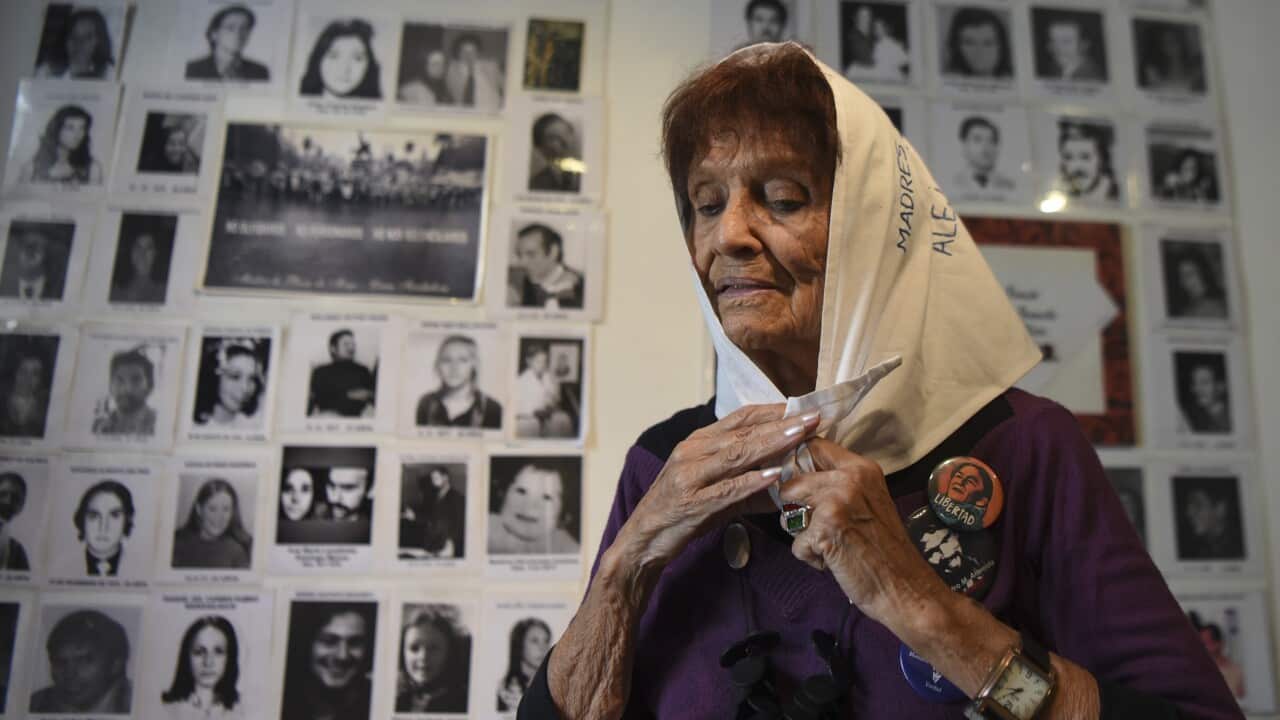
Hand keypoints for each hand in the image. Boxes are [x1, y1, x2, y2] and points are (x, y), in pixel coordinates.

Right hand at [615, 404, 820, 572]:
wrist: (643, 540)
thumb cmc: (681, 513)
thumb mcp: (716, 492)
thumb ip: (749, 485)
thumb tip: (787, 481)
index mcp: (699, 442)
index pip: (741, 417)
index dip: (773, 411)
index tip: (803, 406)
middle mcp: (693, 451)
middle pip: (744, 432)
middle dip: (781, 423)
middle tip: (813, 416)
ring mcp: (690, 475)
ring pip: (737, 454)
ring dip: (772, 443)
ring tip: (800, 435)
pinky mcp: (691, 501)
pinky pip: (726, 488)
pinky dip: (751, 481)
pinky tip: (774, 475)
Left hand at [778, 438, 949, 626]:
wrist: (905, 588)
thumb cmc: (885, 550)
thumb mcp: (868, 502)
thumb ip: (840, 485)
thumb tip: (799, 476)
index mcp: (862, 468)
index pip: (814, 446)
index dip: (797, 464)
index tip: (799, 485)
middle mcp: (849, 478)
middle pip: (792, 480)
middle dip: (795, 507)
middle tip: (816, 527)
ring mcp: (836, 501)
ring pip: (788, 511)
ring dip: (801, 533)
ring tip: (829, 545)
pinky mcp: (824, 528)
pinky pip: (796, 542)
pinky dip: (810, 557)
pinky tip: (833, 562)